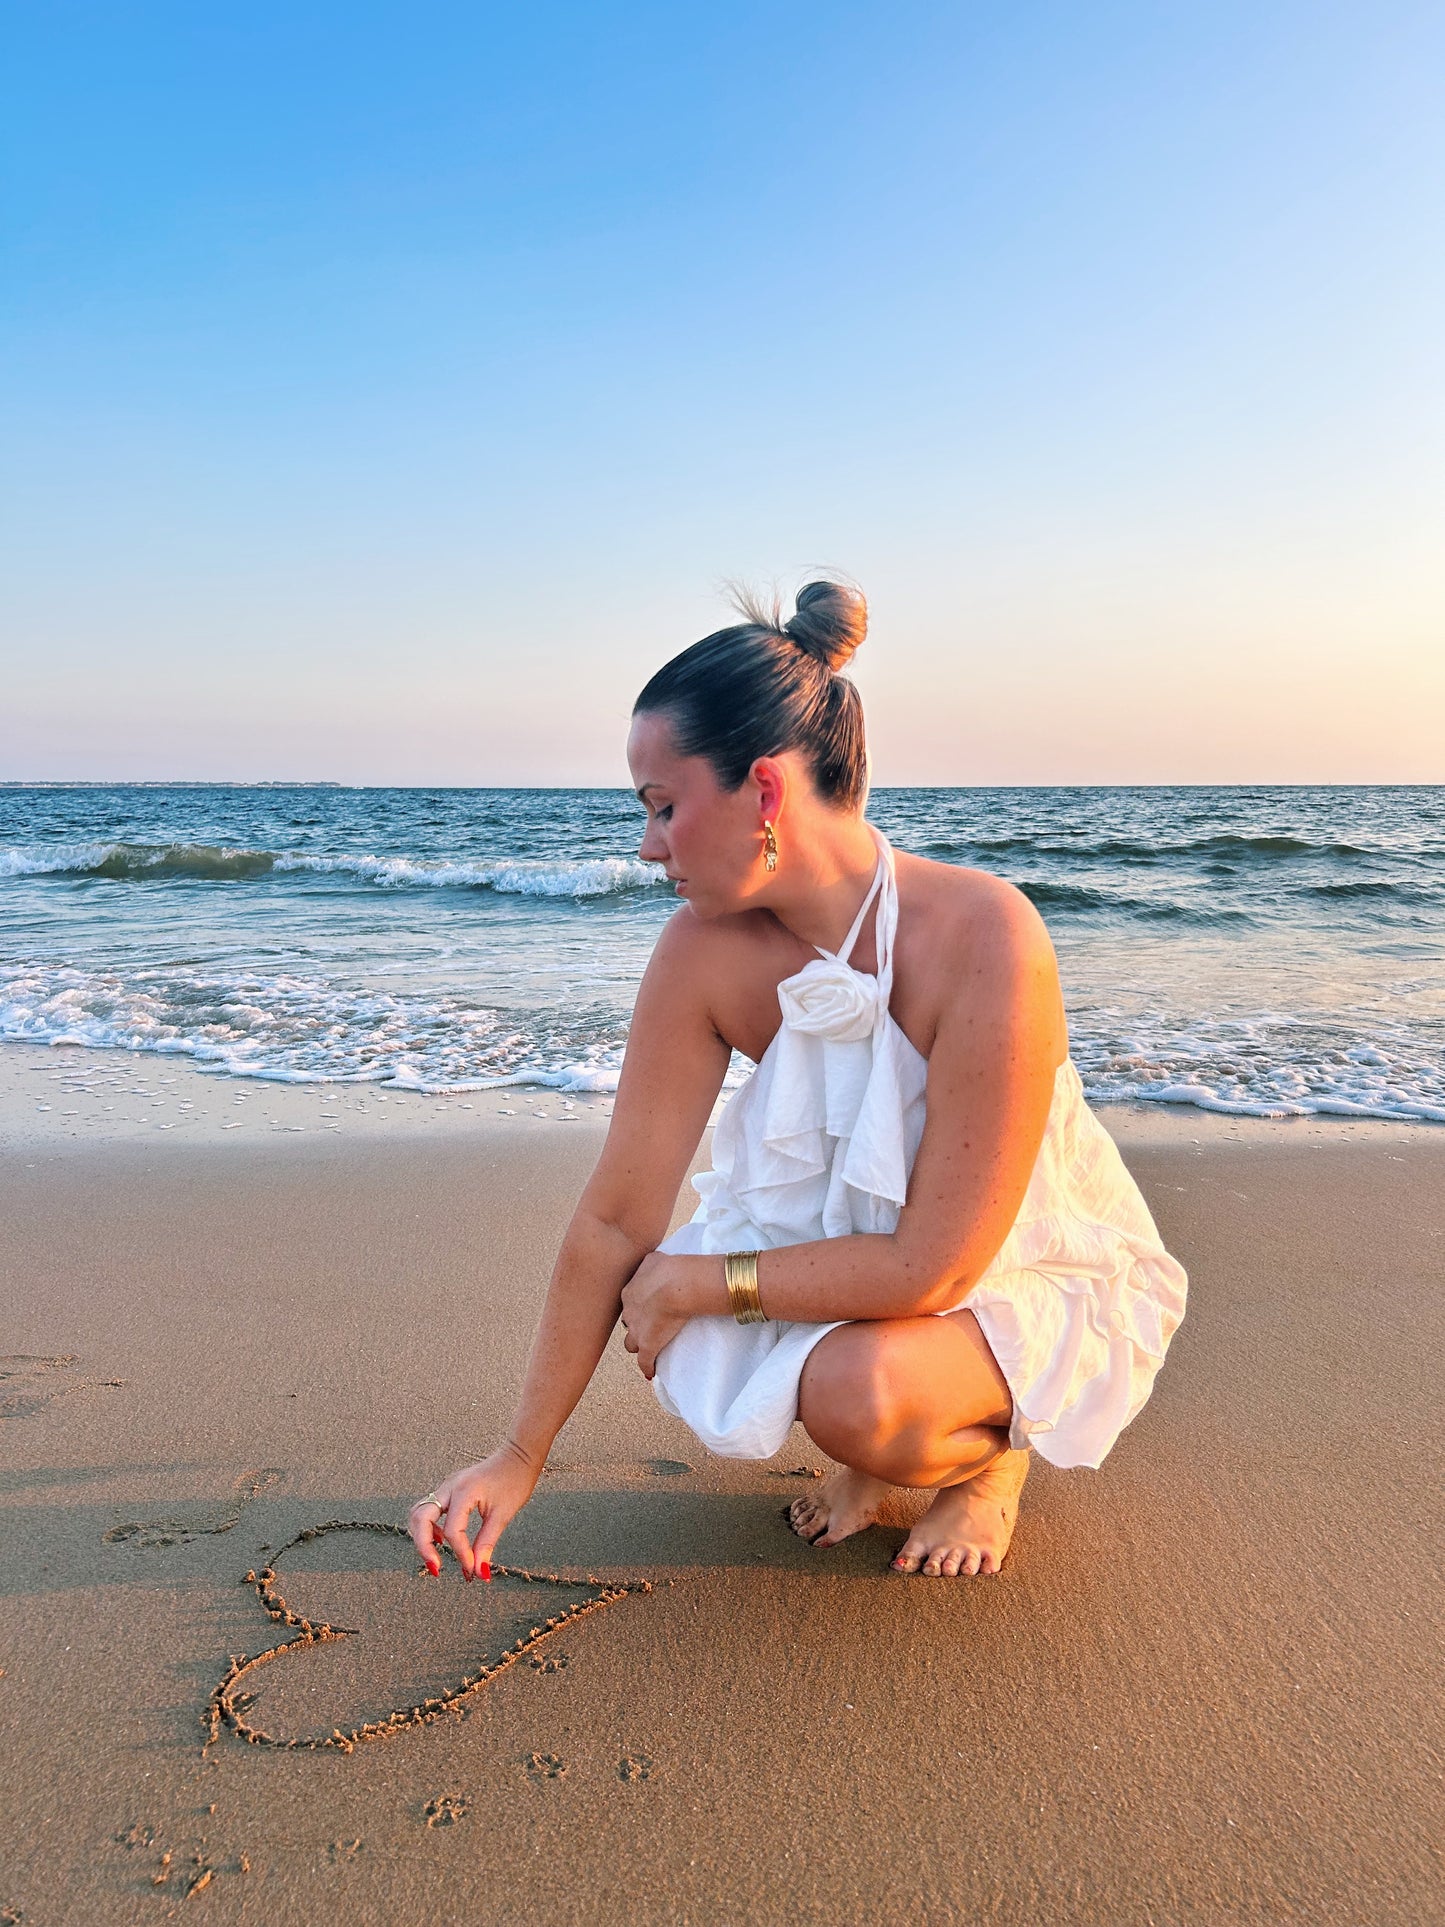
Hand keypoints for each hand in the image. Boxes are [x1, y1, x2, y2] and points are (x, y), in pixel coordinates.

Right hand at [408, 1440, 539, 1580]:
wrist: (518, 1456)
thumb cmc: (514, 1480)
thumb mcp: (503, 1515)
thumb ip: (486, 1543)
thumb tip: (479, 1572)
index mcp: (465, 1491)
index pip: (454, 1530)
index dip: (461, 1554)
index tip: (472, 1572)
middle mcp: (450, 1487)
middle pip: (421, 1518)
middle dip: (424, 1546)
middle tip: (436, 1569)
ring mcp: (447, 1486)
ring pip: (419, 1512)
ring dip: (423, 1536)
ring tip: (438, 1555)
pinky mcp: (448, 1489)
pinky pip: (428, 1509)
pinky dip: (429, 1527)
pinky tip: (444, 1539)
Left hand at [619, 1250, 705, 1379]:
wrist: (676, 1285)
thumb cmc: (669, 1268)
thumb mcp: (654, 1259)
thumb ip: (650, 1264)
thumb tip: (655, 1264)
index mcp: (628, 1293)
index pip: (630, 1304)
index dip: (639, 1307)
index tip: (649, 1307)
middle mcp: (628, 1313)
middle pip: (628, 1323)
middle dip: (636, 1325)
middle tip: (650, 1324)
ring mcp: (637, 1332)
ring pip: (631, 1344)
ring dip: (639, 1345)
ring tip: (650, 1348)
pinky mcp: (648, 1347)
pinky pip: (644, 1363)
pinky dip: (648, 1367)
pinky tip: (652, 1371)